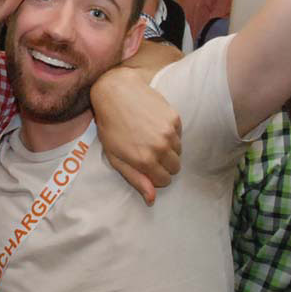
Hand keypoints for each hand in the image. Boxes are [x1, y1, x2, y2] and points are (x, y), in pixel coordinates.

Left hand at [91, 66, 181, 204]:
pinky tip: (153, 123)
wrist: (116, 92)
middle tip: (148, 151)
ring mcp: (169, 132)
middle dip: (164, 164)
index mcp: (144, 161)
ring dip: (168, 148)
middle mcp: (160, 147)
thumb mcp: (116, 157)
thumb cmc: (111, 126)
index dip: (155, 175)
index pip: (164, 181)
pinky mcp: (175, 118)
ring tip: (149, 136)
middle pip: (175, 168)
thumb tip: (152, 199)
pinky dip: (170, 133)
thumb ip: (135, 179)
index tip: (145, 165)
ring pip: (179, 151)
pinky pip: (179, 134)